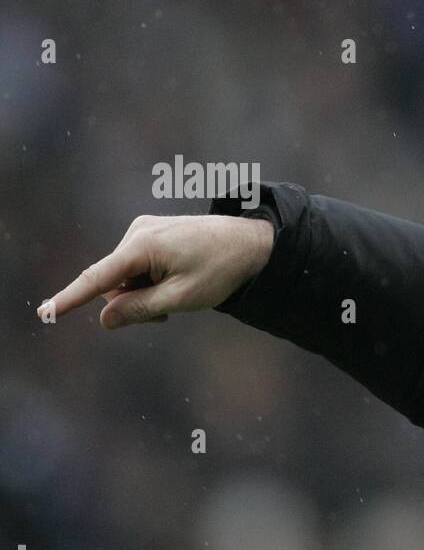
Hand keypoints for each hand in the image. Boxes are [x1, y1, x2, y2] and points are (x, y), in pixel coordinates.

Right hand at [39, 214, 274, 328]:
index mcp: (142, 246)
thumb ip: (141, 309)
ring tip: (178, 294)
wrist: (252, 243)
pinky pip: (137, 267)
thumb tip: (105, 319)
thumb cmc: (221, 269)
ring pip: (126, 277)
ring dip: (144, 293)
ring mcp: (144, 230)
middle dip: (132, 303)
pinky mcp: (151, 233)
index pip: (98, 278)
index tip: (46, 312)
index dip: (71, 299)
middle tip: (166, 315)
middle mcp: (137, 232)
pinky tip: (175, 282)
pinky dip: (150, 281)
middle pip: (113, 283)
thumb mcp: (181, 298)